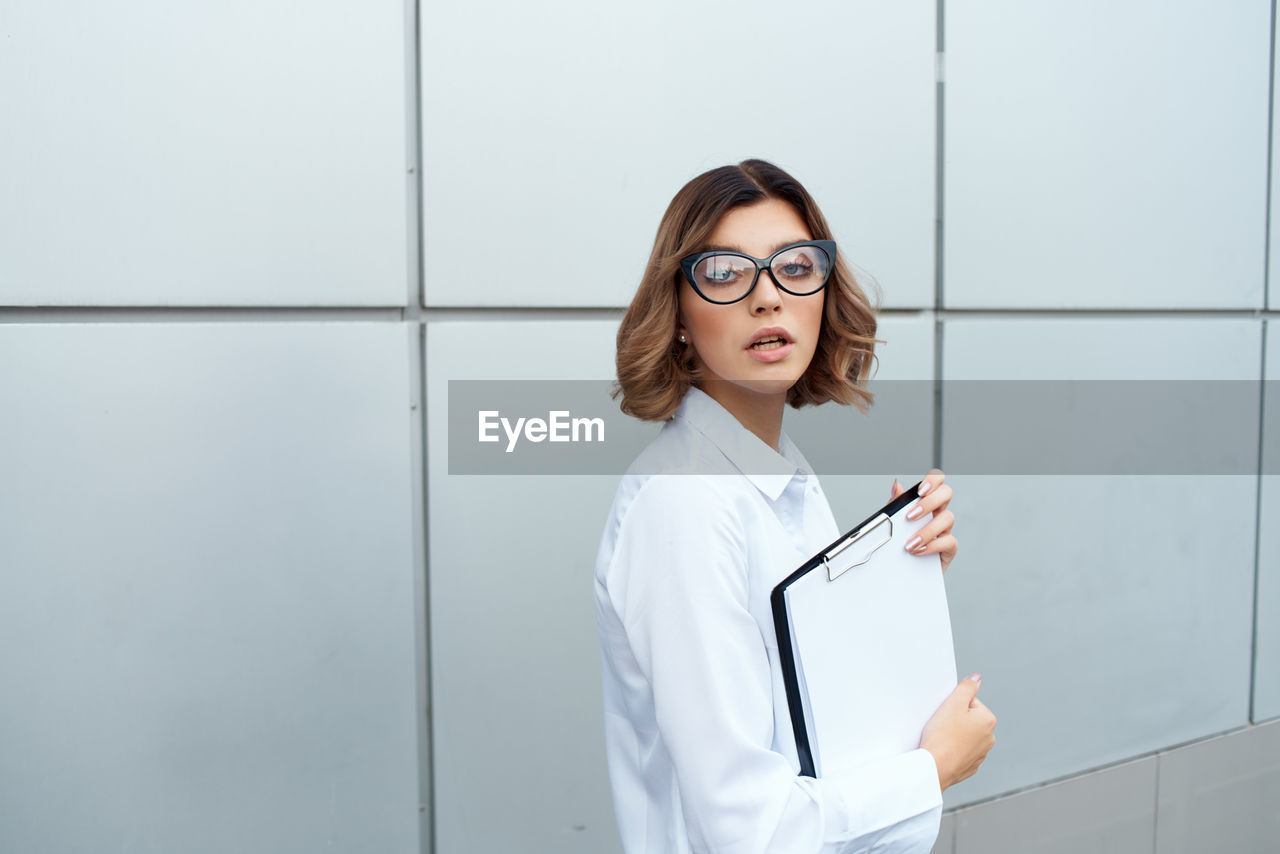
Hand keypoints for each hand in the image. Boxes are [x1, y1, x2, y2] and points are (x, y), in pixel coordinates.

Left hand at [890, 469, 956, 572]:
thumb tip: (896, 485)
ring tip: (909, 543)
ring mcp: (945, 529)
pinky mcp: (949, 548)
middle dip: (929, 502)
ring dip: (927, 530)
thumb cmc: (900, 545)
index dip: (933, 481)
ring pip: (948, 518)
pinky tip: (919, 551)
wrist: (902, 573)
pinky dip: (932, 546)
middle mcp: (938, 513)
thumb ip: (895, 505)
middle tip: (911, 516)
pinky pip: (949, 541)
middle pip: (946, 493)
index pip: (936, 482)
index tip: (920, 491)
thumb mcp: (893, 523)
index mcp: (925, 502)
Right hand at [919, 673, 996, 791]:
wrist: (934, 767)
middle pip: (968, 719)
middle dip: (955, 720)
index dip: (954, 705)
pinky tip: (943, 750)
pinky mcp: (970, 766)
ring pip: (964, 736)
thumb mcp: (953, 703)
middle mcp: (989, 738)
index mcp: (988, 720)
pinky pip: (960, 751)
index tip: (946, 714)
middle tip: (942, 725)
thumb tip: (977, 677)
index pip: (970, 702)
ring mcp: (981, 754)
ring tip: (941, 738)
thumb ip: (967, 687)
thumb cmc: (942, 736)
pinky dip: (953, 749)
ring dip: (954, 734)